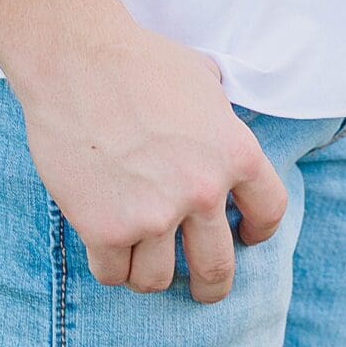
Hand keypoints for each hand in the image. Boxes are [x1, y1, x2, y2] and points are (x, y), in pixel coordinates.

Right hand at [17, 29, 289, 305]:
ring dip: (149, 272)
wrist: (76, 59)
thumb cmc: (138, 59)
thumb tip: (222, 119)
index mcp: (235, 152)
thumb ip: (218, 114)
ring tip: (139, 256)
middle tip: (200, 287)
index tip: (244, 237)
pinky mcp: (106, 229)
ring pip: (158, 280)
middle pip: (218, 268)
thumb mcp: (200, 77)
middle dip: (210, 285)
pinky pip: (113, 274)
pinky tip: (105, 244)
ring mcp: (154, 215)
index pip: (269, 212)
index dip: (258, 230)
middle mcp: (202, 191)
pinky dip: (109, 264)